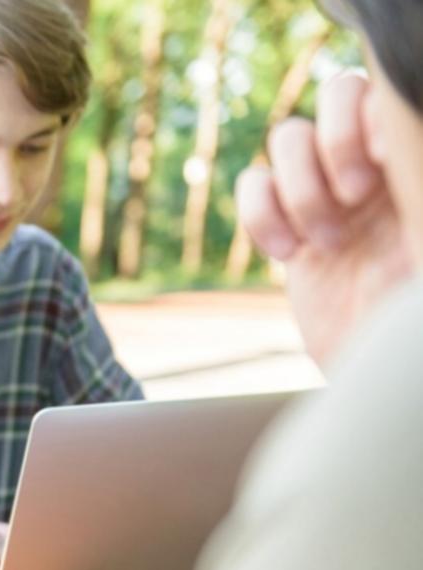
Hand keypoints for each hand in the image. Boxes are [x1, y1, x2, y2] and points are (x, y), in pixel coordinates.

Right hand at [236, 73, 412, 365]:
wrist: (387, 386)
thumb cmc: (413, 321)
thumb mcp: (418, 246)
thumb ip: (408, 188)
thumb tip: (383, 128)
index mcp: (414, 163)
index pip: (381, 95)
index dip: (365, 121)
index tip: (377, 176)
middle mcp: (377, 165)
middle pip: (336, 95)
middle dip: (333, 145)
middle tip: (355, 200)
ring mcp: (329, 193)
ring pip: (287, 136)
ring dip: (299, 187)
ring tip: (325, 241)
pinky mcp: (287, 226)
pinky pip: (252, 184)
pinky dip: (260, 213)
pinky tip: (287, 252)